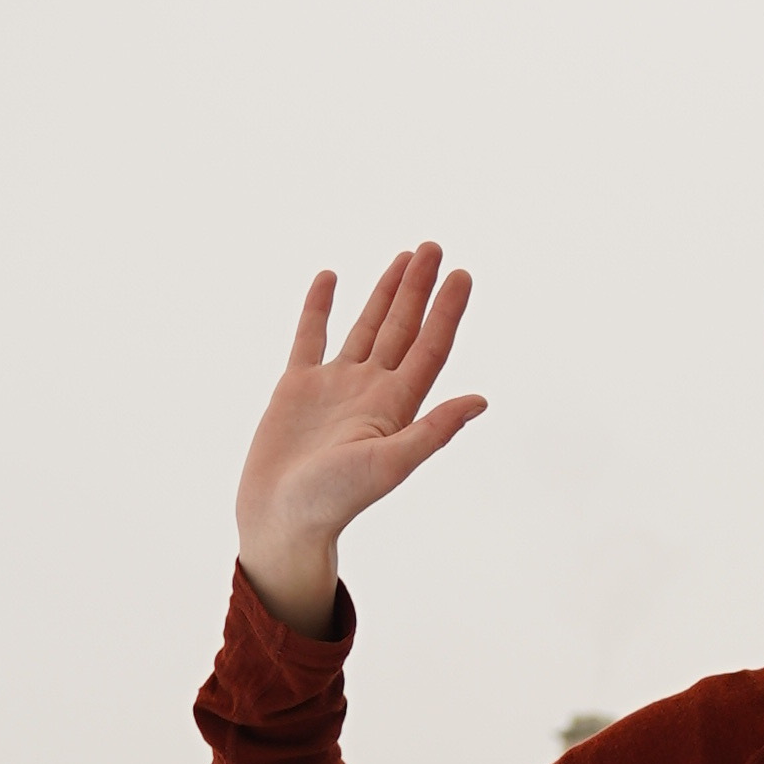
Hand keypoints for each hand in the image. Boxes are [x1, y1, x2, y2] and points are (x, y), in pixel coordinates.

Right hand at [235, 245, 486, 633]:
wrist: (281, 517)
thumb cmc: (334, 499)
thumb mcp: (389, 463)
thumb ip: (434, 430)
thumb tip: (481, 401)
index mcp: (396, 407)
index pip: (430, 347)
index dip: (447, 311)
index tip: (462, 274)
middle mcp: (371, 390)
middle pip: (403, 328)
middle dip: (418, 288)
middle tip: (434, 246)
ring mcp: (335, 385)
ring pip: (367, 327)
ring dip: (385, 293)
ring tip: (403, 256)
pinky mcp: (298, 385)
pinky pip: (311, 335)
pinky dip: (320, 306)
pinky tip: (331, 278)